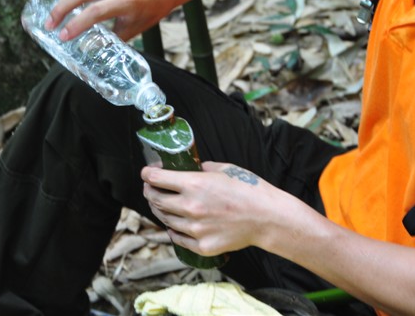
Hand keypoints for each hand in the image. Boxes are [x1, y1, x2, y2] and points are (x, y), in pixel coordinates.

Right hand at [48, 0, 189, 40]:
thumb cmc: (156, 4)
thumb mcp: (138, 24)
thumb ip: (115, 35)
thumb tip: (93, 47)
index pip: (95, 12)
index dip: (75, 25)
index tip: (62, 35)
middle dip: (61, 9)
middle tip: (49, 24)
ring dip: (65, 0)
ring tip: (55, 15)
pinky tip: (71, 2)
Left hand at [141, 161, 278, 255]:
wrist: (268, 218)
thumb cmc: (249, 190)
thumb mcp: (224, 169)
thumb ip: (202, 168)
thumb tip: (191, 168)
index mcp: (194, 184)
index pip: (156, 179)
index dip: (147, 174)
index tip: (146, 173)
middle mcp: (190, 207)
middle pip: (155, 200)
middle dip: (149, 191)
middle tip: (151, 188)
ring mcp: (195, 229)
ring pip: (165, 219)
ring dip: (160, 210)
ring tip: (163, 205)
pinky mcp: (202, 245)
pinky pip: (177, 238)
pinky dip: (173, 230)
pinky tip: (174, 225)